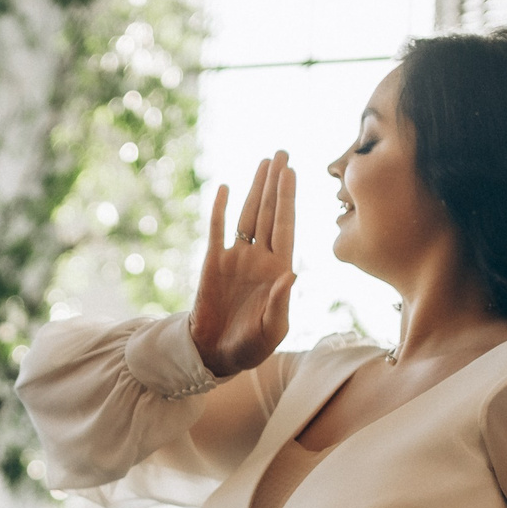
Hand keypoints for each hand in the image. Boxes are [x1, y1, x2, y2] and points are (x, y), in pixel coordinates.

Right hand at [187, 153, 295, 379]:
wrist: (216, 354)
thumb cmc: (251, 346)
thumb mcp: (272, 329)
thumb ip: (281, 302)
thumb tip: (293, 275)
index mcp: (279, 270)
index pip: (285, 227)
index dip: (288, 199)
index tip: (293, 172)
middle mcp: (260, 258)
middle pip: (269, 212)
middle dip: (275, 183)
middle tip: (281, 153)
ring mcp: (237, 258)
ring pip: (248, 215)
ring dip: (255, 189)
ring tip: (264, 162)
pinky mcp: (213, 262)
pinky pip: (217, 230)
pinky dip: (221, 210)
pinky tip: (226, 188)